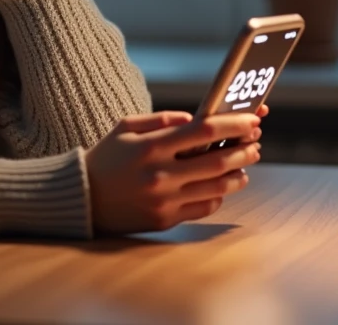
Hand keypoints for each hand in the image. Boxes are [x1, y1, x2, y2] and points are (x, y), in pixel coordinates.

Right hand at [83, 109, 265, 234]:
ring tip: (244, 165)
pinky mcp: (166, 220)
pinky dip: (219, 196)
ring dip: (238, 174)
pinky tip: (220, 186)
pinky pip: (204, 208)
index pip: (204, 131)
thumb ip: (161, 119)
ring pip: (218, 188)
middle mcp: (161, 175)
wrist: (83, 198)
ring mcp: (165, 200)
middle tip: (255, 143)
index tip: (251, 120)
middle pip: (218, 161)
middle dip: (244, 149)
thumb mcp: (126, 126)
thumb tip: (195, 118)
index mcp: (151, 147)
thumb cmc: (106, 157)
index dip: (233, 124)